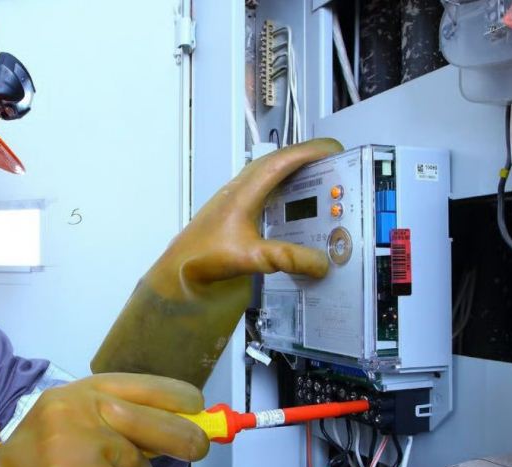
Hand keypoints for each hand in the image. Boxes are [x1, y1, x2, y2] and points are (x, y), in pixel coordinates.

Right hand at [0, 373, 208, 466]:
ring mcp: (77, 439)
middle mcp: (78, 407)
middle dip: (186, 438)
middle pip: (155, 421)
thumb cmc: (40, 463)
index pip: (141, 384)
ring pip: (140, 464)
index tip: (197, 407)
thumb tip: (178, 427)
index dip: (176, 396)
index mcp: (80, 392)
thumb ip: (117, 421)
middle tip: (199, 448)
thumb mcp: (74, 425)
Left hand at [92, 138, 343, 386]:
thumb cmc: (207, 258)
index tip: (334, 150)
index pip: (280, 163)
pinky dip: (280, 190)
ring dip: (291, 173)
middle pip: (274, 163)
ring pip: (265, 175)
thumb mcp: (252, 258)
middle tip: (332, 164)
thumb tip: (322, 263)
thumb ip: (288, 259)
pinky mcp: (231, 212)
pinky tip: (292, 204)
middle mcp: (238, 190)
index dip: (308, 153)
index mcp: (243, 193)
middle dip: (304, 158)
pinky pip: (260, 190)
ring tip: (319, 180)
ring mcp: (232, 199)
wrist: (177, 271)